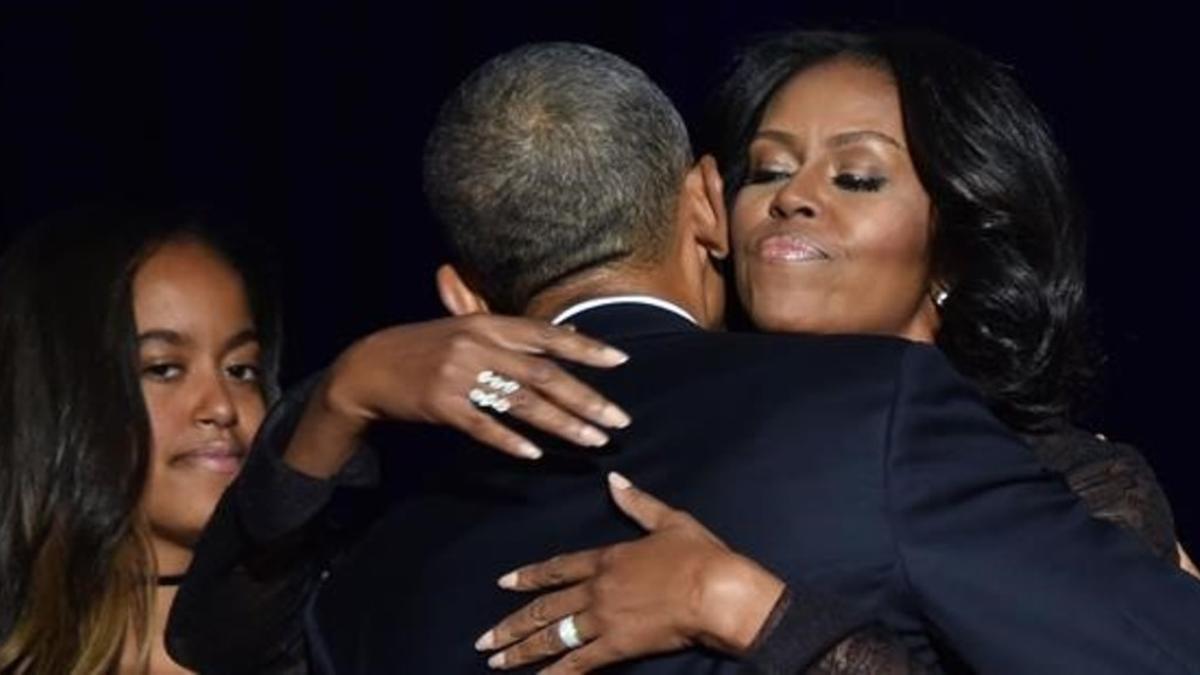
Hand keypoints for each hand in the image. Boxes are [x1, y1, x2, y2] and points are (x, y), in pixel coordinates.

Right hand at [283, 315, 630, 477]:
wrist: (369, 367)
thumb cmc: (426, 348)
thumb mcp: (468, 329)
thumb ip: (517, 333)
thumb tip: (569, 333)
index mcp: (487, 324)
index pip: (546, 335)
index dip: (585, 348)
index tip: (620, 360)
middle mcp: (478, 345)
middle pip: (544, 374)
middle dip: (586, 399)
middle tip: (619, 420)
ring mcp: (459, 375)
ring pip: (522, 403)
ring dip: (561, 425)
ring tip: (592, 441)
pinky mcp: (442, 405)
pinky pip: (484, 427)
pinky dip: (510, 441)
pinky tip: (535, 454)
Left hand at [476, 473, 784, 672]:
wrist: (717, 591)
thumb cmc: (699, 555)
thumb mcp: (669, 520)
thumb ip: (637, 503)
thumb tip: (614, 481)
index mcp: (607, 558)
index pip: (557, 567)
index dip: (528, 576)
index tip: (503, 583)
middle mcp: (596, 589)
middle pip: (545, 608)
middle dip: (511, 625)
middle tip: (483, 640)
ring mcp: (603, 619)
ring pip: (553, 636)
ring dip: (521, 651)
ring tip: (495, 662)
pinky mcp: (616, 646)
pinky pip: (578, 663)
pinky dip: (555, 674)